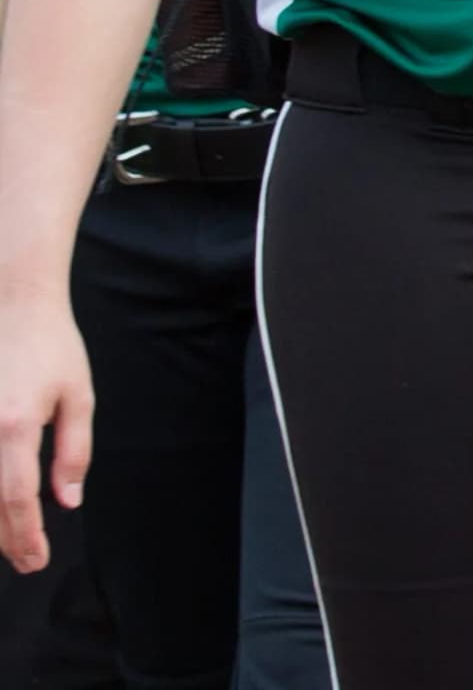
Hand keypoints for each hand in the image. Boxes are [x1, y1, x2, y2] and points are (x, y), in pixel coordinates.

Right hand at [0, 290, 90, 572]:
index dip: (24, 536)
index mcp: (15, 426)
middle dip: (4, 538)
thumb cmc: (50, 345)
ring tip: (7, 540)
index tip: (36, 560)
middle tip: (25, 559)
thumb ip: (73, 452)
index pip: (16, 499)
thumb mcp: (77, 395)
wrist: (10, 300)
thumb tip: (67, 501)